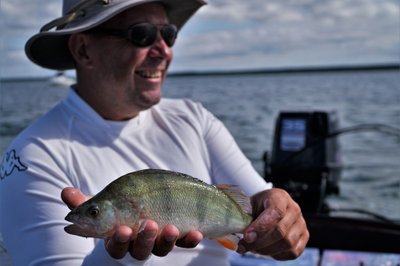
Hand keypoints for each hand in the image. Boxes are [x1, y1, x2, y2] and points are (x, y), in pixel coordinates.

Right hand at [61, 187, 202, 259]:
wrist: (154, 200)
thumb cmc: (123, 206)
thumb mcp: (105, 202)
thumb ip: (86, 201)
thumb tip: (65, 192)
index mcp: (119, 237)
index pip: (115, 244)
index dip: (118, 240)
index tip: (122, 230)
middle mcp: (139, 244)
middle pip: (139, 250)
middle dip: (143, 240)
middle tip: (147, 225)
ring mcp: (160, 242)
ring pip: (162, 248)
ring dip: (167, 240)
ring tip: (171, 228)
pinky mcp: (179, 236)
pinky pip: (185, 243)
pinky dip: (191, 239)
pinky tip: (197, 233)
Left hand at [237, 188, 308, 259]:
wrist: (266, 207)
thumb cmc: (256, 207)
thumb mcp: (248, 206)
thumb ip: (243, 219)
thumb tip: (235, 237)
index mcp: (280, 197)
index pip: (275, 213)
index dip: (261, 227)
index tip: (246, 236)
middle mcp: (294, 209)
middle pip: (280, 231)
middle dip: (259, 242)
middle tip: (244, 246)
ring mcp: (301, 224)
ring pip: (287, 243)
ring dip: (266, 250)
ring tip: (253, 248)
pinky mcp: (304, 237)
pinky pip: (292, 252)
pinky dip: (276, 254)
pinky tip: (265, 250)